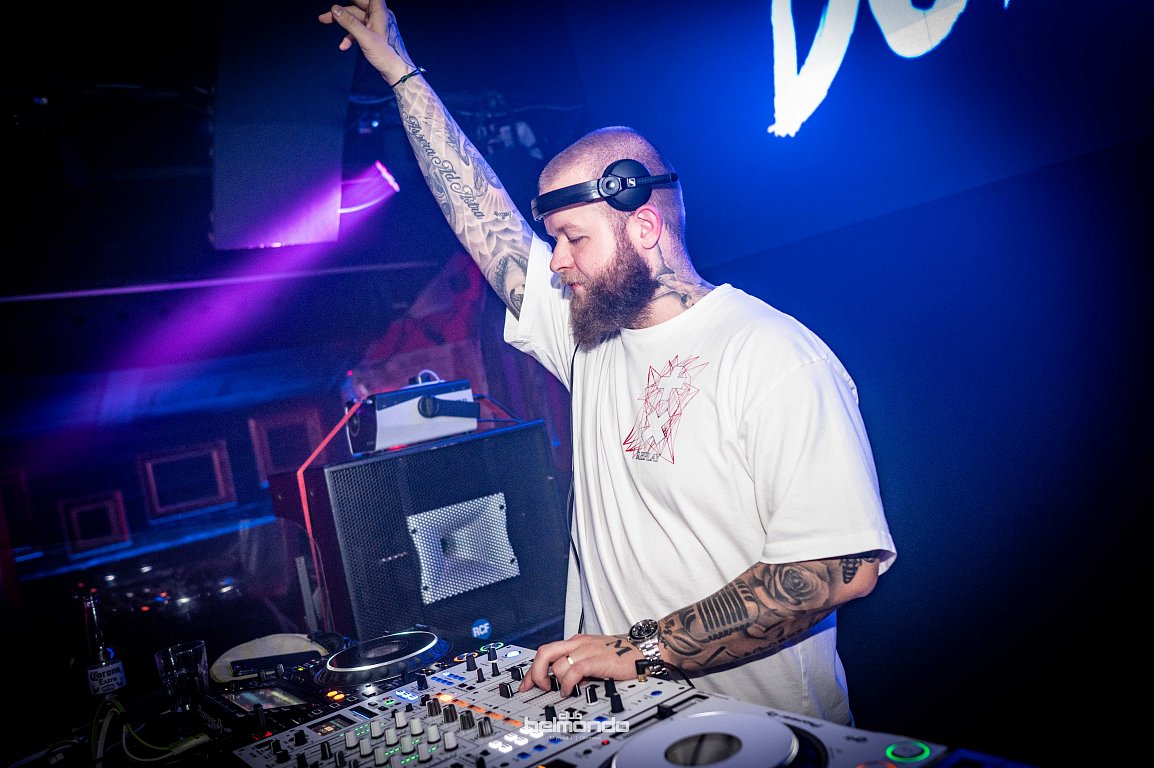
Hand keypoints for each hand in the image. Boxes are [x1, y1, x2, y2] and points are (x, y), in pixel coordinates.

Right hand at [318, 0, 414, 84]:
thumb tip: (335, 9)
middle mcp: (379, 16)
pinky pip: (359, 30)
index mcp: (380, 12)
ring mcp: (377, 26)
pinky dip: (350, 35)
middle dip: (341, 7)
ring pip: (356, 18)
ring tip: (325, 21)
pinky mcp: (375, 35)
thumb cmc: (387, 55)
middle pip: (358, 5)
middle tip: (327, 9)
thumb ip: (350, 22)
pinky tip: (343, 45)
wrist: (397, 72)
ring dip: (342, 22)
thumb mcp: (365, 38)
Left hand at [518, 634, 646, 695]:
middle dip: (535, 673)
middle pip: (544, 652)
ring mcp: (587, 651)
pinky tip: (572, 690)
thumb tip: (564, 683)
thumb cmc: (621, 656)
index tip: (526, 685)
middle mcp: (578, 644)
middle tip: (539, 688)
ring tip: (565, 691)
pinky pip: (574, 671)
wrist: (642, 652)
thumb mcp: (593, 658)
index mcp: (576, 642)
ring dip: (557, 682)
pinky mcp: (597, 660)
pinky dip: (568, 683)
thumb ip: (578, 666)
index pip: (546, 652)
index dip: (532, 670)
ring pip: (558, 665)